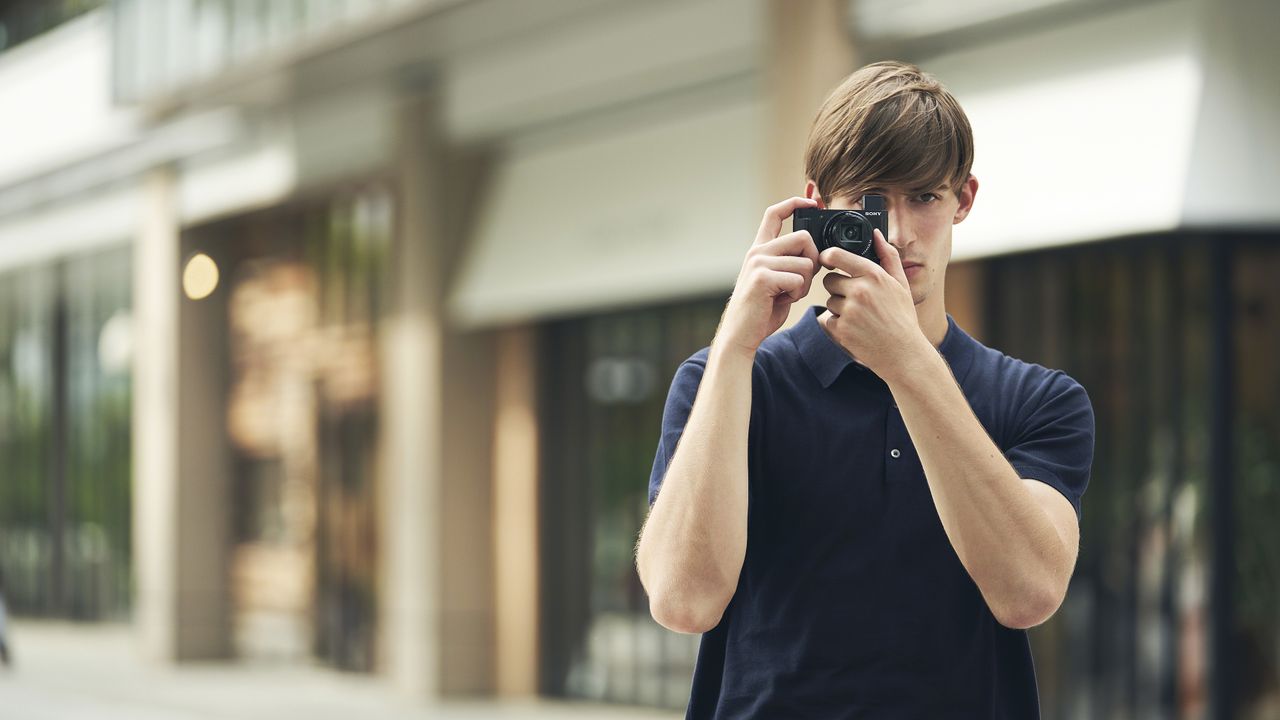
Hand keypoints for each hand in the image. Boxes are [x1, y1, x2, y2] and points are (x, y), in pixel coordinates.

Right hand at [715, 197, 820, 356]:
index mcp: (759, 249)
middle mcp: (757, 251)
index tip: (811, 202)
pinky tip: (782, 301)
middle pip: (803, 237)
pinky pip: (798, 279)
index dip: (794, 202)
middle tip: (801, 281)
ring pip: (805, 262)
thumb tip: (816, 256)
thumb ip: (790, 263)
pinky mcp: (763, 278)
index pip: (774, 214)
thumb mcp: (776, 280)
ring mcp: (758, 263)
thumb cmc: (761, 311)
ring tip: (787, 295)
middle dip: (813, 260)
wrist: (740, 334)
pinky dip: (797, 294)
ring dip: (805, 283)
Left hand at [818, 228, 928, 379]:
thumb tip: (877, 235)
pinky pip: (828, 319)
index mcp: (874, 275)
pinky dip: (838, 324)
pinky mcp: (841, 329)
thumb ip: (888, 256)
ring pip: (829, 300)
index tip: (827, 259)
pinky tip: (856, 328)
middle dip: (838, 288)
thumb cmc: (903, 317)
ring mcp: (849, 311)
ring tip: (861, 316)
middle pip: (829, 280)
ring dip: (839, 307)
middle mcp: (859, 291)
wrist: (903, 353)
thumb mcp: (901, 284)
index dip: (827, 256)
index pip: (836, 255)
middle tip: (856, 299)